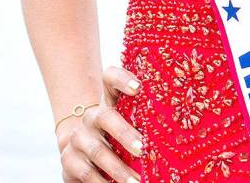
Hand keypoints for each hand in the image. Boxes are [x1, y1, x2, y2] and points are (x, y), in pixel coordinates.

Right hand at [57, 64, 143, 182]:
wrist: (77, 152)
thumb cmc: (114, 136)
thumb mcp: (126, 122)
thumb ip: (143, 117)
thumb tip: (181, 121)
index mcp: (108, 100)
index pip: (110, 77)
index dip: (122, 79)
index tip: (138, 88)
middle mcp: (92, 116)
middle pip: (106, 117)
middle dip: (125, 134)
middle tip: (143, 149)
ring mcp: (78, 137)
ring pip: (98, 151)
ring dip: (119, 168)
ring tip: (136, 181)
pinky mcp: (68, 160)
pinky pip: (87, 173)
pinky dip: (103, 182)